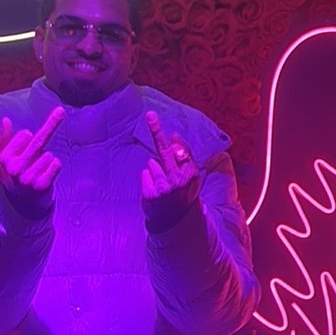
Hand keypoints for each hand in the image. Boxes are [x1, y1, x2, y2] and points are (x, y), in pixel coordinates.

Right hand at [0, 105, 64, 218]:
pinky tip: (46, 175)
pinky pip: (56, 164)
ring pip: (48, 155)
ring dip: (46, 159)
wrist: (21, 204)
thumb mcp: (0, 159)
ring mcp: (29, 178)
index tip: (27, 140)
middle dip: (51, 123)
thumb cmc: (12, 176)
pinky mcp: (42, 186)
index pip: (25, 136)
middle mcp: (15, 169)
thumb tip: (5, 120)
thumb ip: (2, 140)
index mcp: (4, 159)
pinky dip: (54, 166)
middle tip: (61, 111)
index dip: (27, 138)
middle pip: (37, 141)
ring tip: (38, 170)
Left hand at [140, 110, 199, 231]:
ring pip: (152, 164)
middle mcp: (178, 181)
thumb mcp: (190, 176)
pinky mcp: (150, 194)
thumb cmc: (183, 192)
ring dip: (155, 170)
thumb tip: (174, 137)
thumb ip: (185, 157)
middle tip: (150, 115)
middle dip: (157, 132)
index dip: (174, 140)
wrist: (175, 219)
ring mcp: (163, 188)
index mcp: (190, 174)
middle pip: (165, 151)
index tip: (165, 125)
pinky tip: (155, 189)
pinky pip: (145, 174)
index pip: (181, 151)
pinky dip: (147, 179)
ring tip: (162, 184)